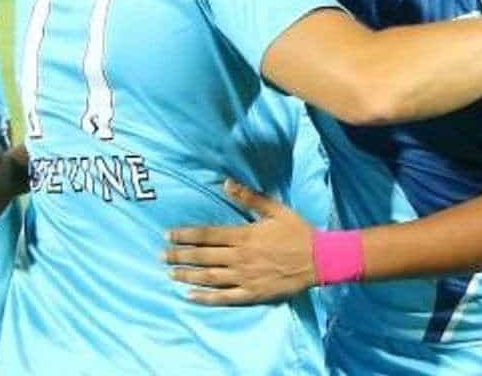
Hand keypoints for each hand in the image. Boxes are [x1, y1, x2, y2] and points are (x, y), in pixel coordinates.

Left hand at [165, 179, 315, 305]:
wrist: (320, 260)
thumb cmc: (298, 232)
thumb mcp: (275, 209)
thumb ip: (249, 197)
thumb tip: (226, 183)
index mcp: (244, 235)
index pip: (207, 235)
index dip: (185, 235)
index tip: (168, 235)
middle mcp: (240, 257)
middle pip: (203, 257)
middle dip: (180, 256)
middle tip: (161, 256)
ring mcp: (245, 277)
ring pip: (209, 278)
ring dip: (188, 276)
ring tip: (171, 274)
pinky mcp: (253, 293)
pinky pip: (225, 298)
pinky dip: (206, 298)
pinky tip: (191, 297)